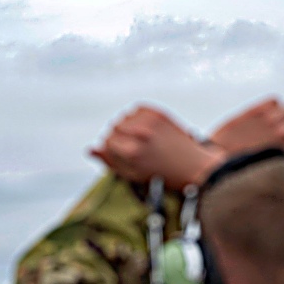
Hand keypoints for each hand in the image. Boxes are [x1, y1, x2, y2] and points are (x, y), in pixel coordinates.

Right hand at [90, 105, 226, 190]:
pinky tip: (145, 128)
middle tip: (131, 147)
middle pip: (114, 127)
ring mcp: (150, 122)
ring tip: (139, 138)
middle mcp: (139, 134)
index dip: (111, 149)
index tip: (122, 155)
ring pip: (124, 117)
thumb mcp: (132, 175)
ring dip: (127, 126)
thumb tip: (90, 149)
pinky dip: (137, 117)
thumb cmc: (160, 175)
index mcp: (131, 152)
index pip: (106, 142)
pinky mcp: (160, 114)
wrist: (193, 166)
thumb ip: (109, 161)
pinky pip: (137, 109)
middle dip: (118, 137)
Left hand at [207, 97, 283, 157]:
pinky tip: (259, 117)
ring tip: (262, 127)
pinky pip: (275, 101)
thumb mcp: (273, 163)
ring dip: (278, 117)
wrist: (212, 159)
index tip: (280, 145)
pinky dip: (270, 106)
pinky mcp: (260, 110)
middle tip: (267, 139)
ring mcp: (273, 121)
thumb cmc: (242, 166)